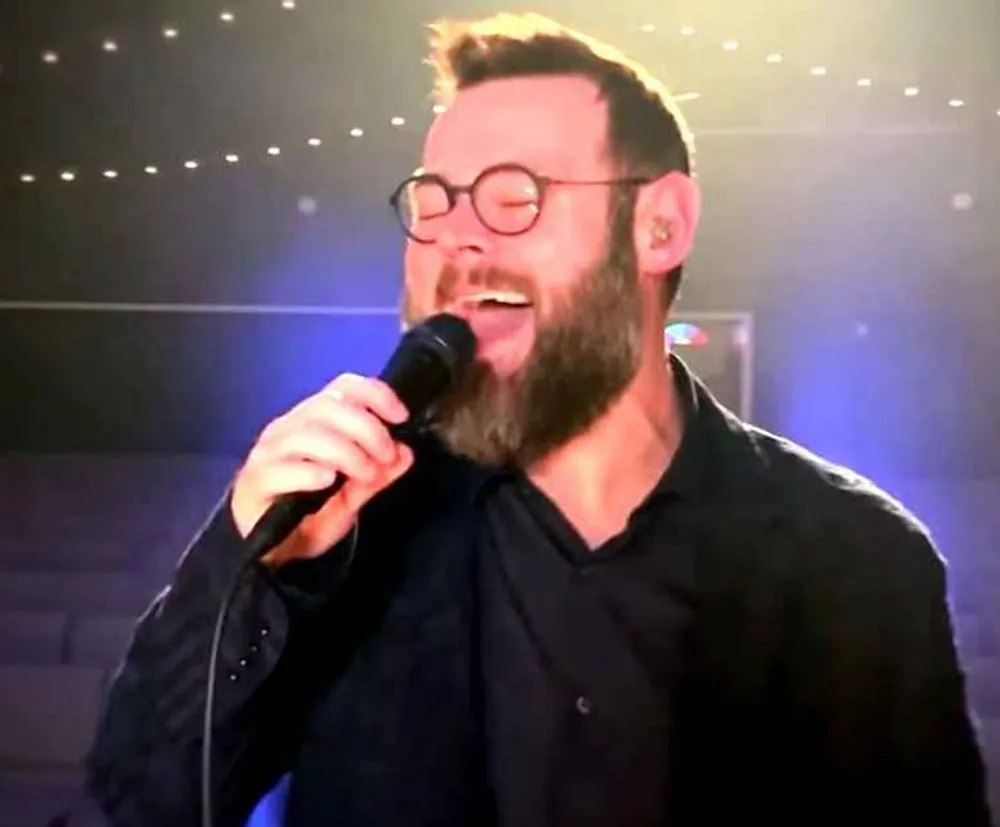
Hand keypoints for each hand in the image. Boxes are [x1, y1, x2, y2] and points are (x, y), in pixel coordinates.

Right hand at [229, 373, 413, 567]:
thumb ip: (379, 473)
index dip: (376, 395)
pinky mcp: (256, 481)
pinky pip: (283, 468)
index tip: (400, 417)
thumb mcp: (353, 494)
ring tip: (364, 476)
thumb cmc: (309, 513)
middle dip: (368, 429)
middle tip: (385, 458)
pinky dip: (311, 472)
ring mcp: (269, 453)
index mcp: (313, 421)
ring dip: (347, 452)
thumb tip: (406, 453)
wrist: (270, 552)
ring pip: (308, 433)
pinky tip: (328, 482)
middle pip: (329, 406)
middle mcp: (289, 428)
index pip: (343, 387)